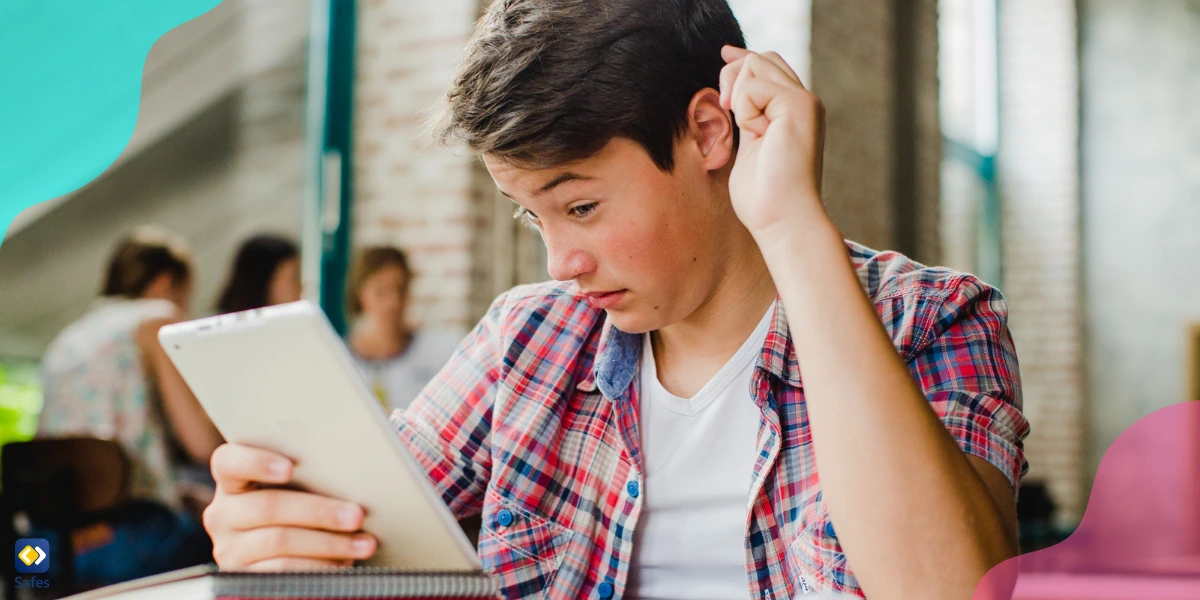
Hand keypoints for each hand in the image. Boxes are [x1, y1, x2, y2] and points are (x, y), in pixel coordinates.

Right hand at [204, 443, 377, 569]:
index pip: (228, 462)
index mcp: (233, 482)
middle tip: (357, 515)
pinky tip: (343, 564)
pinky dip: (318, 567)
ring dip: (329, 543)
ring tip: (363, 543)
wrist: (289, 558)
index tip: (290, 469)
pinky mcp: (241, 579)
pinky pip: (282, 572)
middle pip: (268, 506)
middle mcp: (223, 515)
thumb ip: (308, 477)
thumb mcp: (297, 492)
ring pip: (279, 541)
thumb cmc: (301, 512)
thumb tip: (350, 474)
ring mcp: (229, 549)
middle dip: (319, 511)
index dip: (256, 462)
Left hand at [719, 46, 828, 240]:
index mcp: (793, 111)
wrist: (783, 219)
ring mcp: (804, 102)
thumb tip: (730, 92)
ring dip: (738, 96)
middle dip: (732, 75)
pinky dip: (744, 109)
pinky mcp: (798, 105)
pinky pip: (753, 85)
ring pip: (756, 64)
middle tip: (726, 110)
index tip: (724, 55)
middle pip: (761, 58)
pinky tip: (756, 133)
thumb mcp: (750, 146)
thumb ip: (747, 116)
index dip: (742, 59)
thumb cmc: (764, 197)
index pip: (768, 66)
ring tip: (749, 130)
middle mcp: (803, 102)